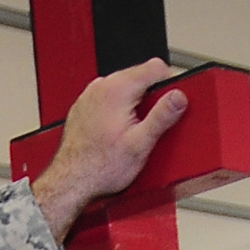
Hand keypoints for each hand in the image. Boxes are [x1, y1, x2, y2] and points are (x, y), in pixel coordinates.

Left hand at [29, 58, 191, 238]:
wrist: (71, 181)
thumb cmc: (99, 168)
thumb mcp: (140, 144)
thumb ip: (162, 116)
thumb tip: (178, 98)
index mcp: (118, 89)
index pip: (155, 67)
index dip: (170, 82)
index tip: (174, 98)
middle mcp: (101, 86)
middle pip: (139, 76)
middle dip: (151, 96)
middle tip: (154, 123)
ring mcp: (90, 96)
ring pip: (123, 87)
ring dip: (134, 104)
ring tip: (134, 131)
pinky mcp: (83, 107)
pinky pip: (107, 99)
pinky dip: (116, 111)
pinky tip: (117, 133)